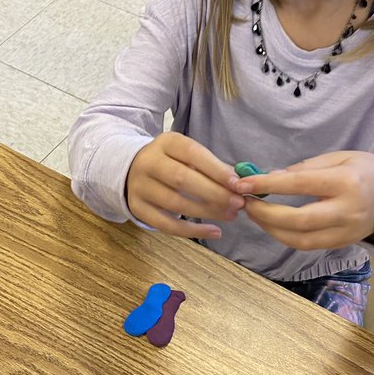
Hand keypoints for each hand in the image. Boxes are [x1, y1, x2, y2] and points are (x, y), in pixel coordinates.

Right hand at [126, 132, 244, 239]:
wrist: (133, 169)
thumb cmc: (172, 162)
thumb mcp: (188, 155)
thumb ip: (212, 166)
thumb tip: (240, 182)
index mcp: (166, 143)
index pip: (192, 153)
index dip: (216, 169)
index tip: (237, 184)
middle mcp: (149, 163)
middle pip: (182, 179)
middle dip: (214, 193)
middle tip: (237, 203)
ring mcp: (140, 187)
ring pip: (175, 204)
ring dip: (207, 212)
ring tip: (230, 215)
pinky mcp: (138, 208)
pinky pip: (166, 225)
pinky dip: (193, 231)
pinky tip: (215, 231)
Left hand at [233, 152, 373, 250]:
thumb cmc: (367, 170)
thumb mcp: (340, 157)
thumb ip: (305, 168)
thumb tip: (271, 177)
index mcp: (346, 182)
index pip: (298, 184)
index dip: (267, 185)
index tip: (242, 183)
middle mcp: (347, 210)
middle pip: (298, 220)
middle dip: (265, 214)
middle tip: (245, 202)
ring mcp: (347, 232)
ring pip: (300, 239)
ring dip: (271, 229)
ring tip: (255, 214)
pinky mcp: (343, 244)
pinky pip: (308, 245)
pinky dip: (285, 236)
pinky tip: (273, 224)